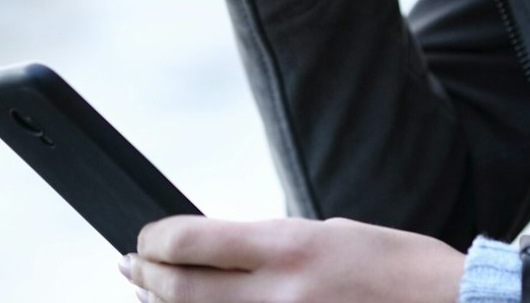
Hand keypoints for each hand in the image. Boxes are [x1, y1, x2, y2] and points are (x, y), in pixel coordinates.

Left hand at [120, 216, 465, 302]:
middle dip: (146, 277)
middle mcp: (280, 296)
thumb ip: (271, 246)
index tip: (145, 237)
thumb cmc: (399, 269)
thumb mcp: (330, 233)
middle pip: (183, 292)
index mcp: (290, 249)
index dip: (156, 239)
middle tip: (130, 266)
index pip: (193, 242)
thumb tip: (218, 250)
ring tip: (150, 293)